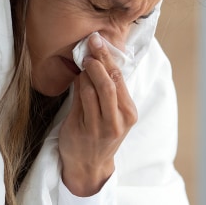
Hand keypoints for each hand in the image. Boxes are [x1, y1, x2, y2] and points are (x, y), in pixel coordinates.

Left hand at [58, 33, 137, 195]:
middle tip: (89, 44)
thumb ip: (110, 90)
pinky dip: (77, 84)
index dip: (109, 57)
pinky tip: (77, 77)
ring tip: (83, 62)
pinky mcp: (81, 129)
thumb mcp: (114, 114)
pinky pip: (78, 100)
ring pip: (91, 90)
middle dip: (98, 60)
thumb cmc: (101, 134)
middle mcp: (116, 121)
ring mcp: (98, 126)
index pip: (121, 79)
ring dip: (85, 72)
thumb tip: (100, 57)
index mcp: (129, 113)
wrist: (89, 165)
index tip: (99, 40)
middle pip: (108, 83)